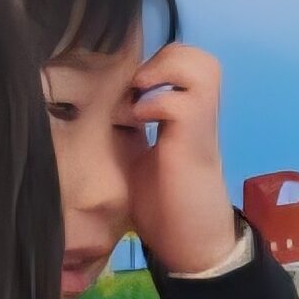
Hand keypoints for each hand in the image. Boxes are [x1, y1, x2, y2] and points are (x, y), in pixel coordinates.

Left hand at [116, 40, 237, 277]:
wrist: (192, 244)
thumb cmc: (165, 207)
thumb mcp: (140, 159)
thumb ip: (131, 130)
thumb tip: (98, 110)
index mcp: (187, 114)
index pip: (183, 62)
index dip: (155, 64)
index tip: (128, 90)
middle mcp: (199, 112)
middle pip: (196, 54)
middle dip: (161, 60)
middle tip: (137, 90)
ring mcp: (200, 124)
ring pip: (200, 65)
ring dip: (165, 74)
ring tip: (141, 101)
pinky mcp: (194, 141)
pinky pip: (180, 102)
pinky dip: (155, 105)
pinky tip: (140, 124)